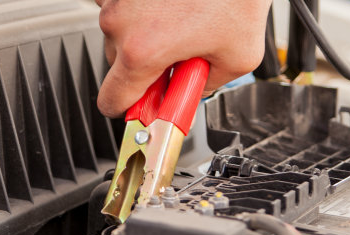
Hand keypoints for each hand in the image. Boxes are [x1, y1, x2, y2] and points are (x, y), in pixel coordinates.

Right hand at [95, 0, 271, 116]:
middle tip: (180, 55)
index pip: (111, 102)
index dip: (131, 109)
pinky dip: (142, 12)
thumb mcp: (238, 58)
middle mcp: (120, 23)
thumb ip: (206, 88)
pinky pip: (122, 8)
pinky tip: (167, 7)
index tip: (145, 106)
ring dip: (145, 36)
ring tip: (180, 22)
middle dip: (146, 67)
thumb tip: (191, 94)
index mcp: (142, 51)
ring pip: (120, 35)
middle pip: (118, 67)